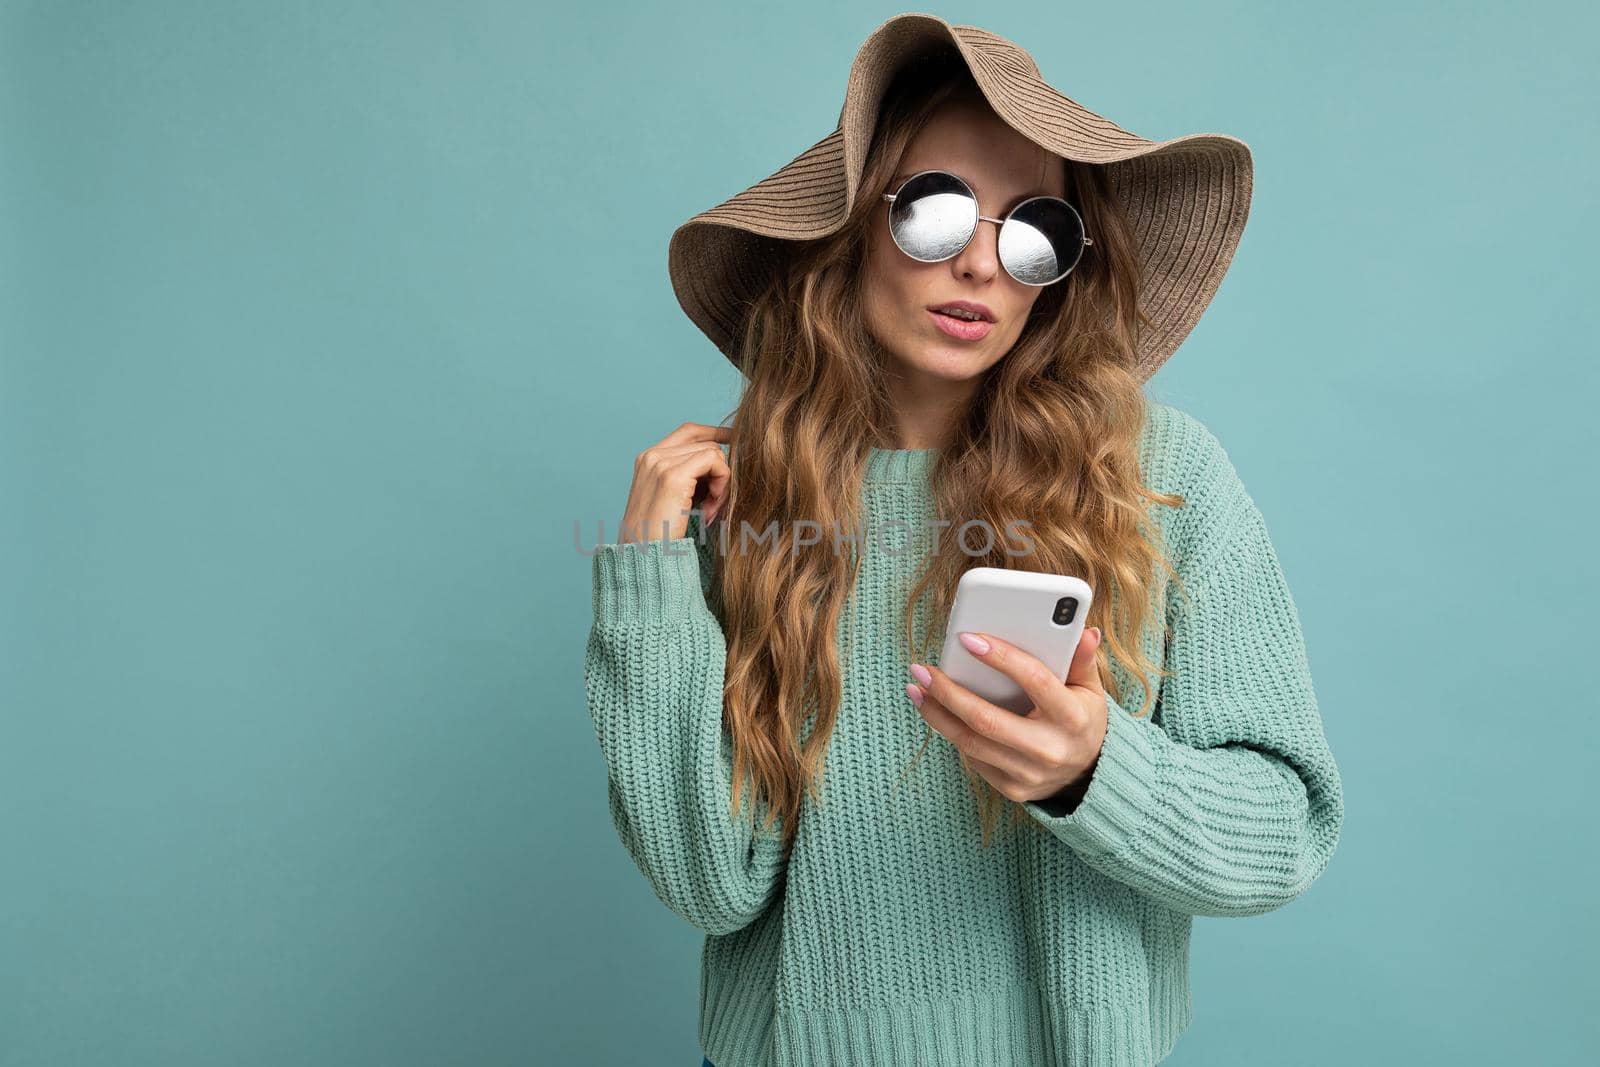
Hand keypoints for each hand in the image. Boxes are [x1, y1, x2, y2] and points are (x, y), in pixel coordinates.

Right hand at [617, 422, 732, 543]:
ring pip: (713, 452)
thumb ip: (691, 478)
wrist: (643, 556)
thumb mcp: (673, 498)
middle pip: (706, 442)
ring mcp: (661, 463)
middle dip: (720, 470)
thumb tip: (721, 464)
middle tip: (718, 503)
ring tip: (712, 510)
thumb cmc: (660, 534)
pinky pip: (714, 461)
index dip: (715, 433)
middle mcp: (652, 455)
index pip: (689, 432)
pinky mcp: (673, 476)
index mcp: (648, 458)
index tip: (736, 441)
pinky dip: (722, 483)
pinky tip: (712, 507)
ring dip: (722, 482)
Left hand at [906, 626, 1107, 806]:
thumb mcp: (1089, 689)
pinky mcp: (1013, 789)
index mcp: (1073, 717)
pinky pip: (973, 758)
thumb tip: (1086, 631)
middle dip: (948, 692)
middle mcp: (1050, 749)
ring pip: (970, 743)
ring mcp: (1030, 774)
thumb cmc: (1082, 719)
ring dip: (936, 714)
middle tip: (922, 669)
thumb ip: (1082, 660)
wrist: (1089, 774)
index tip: (967, 639)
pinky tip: (937, 712)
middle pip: (986, 719)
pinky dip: (952, 732)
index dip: (1001, 658)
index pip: (1035, 681)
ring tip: (917, 688)